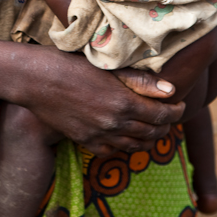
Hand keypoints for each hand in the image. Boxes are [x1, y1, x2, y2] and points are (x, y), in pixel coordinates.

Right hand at [0, 38, 184, 155]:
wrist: (37, 79)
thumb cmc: (71, 64)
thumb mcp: (107, 67)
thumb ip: (139, 80)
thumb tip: (170, 90)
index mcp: (122, 101)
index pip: (160, 114)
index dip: (174, 111)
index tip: (179, 105)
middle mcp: (114, 122)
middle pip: (151, 132)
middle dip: (165, 125)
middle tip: (168, 116)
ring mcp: (99, 135)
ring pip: (135, 146)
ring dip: (149, 139)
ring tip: (153, 129)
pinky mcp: (85, 141)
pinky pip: (113, 152)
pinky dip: (125, 147)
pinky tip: (126, 138)